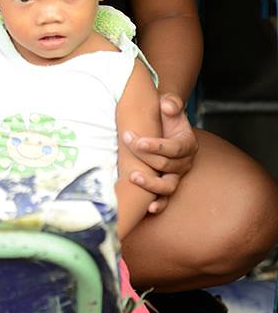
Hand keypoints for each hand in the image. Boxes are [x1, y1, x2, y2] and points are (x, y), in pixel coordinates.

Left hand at [122, 92, 198, 213]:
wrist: (162, 125)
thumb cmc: (164, 115)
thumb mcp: (170, 104)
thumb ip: (172, 103)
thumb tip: (167, 106)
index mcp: (187, 144)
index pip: (173, 149)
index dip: (155, 146)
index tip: (136, 140)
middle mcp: (185, 162)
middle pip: (165, 165)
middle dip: (144, 155)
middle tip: (125, 142)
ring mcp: (176, 176)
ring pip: (168, 186)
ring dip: (151, 184)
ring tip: (133, 176)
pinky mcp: (167, 185)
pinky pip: (166, 200)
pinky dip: (158, 205)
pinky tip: (148, 209)